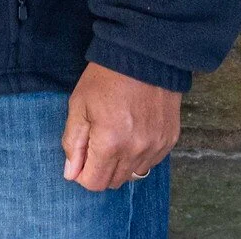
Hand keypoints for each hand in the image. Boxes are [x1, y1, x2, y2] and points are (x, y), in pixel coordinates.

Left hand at [61, 62, 180, 190]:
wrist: (143, 58)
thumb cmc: (105, 79)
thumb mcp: (78, 106)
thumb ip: (73, 142)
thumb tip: (71, 173)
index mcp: (110, 143)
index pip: (95, 183)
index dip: (82, 174)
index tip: (79, 159)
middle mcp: (136, 151)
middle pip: (114, 182)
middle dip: (99, 170)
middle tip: (93, 146)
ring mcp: (156, 148)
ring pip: (133, 175)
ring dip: (119, 165)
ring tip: (113, 137)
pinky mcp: (169, 141)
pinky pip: (150, 162)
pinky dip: (138, 156)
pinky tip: (131, 134)